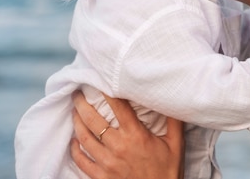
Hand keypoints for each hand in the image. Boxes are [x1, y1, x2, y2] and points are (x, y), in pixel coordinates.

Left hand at [70, 90, 184, 178]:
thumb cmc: (168, 171)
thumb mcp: (176, 144)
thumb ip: (174, 121)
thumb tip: (172, 99)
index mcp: (136, 136)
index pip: (118, 107)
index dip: (107, 91)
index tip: (100, 81)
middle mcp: (118, 147)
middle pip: (94, 120)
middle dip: (82, 104)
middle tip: (77, 93)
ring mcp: (107, 163)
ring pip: (84, 137)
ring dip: (77, 121)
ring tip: (74, 111)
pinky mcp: (101, 177)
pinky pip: (82, 160)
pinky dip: (75, 148)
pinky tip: (74, 140)